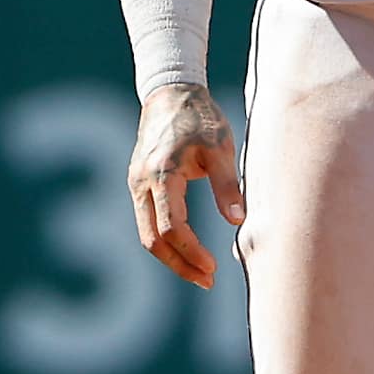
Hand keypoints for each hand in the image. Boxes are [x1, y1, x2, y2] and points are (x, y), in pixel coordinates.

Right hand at [127, 84, 243, 286]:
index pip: (170, 228)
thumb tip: (238, 221)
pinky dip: (165, 241)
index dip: (191, 253)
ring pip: (146, 234)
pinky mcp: (138, 184)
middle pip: (151, 240)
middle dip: (179, 265)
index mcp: (161, 173)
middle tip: (208, 281)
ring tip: (202, 273)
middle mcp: (141, 182)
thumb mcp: (221, 147)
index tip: (214, 268)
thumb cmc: (200, 117)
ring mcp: (135, 184)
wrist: (170, 92)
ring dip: (172, 257)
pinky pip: (147, 222)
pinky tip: (189, 251)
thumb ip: (227, 184)